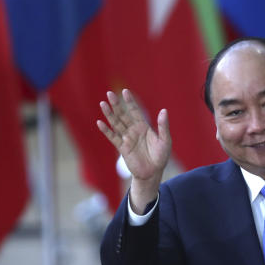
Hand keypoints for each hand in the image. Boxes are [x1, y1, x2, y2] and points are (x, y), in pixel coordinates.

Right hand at [97, 89, 170, 211]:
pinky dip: (106, 130)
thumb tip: (164, 110)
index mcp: (144, 127)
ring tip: (102, 104)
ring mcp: (127, 138)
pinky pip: (113, 137)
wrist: (153, 173)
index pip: (135, 111)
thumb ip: (163, 126)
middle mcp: (133, 130)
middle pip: (123, 115)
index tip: (125, 92)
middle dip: (116, 104)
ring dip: (109, 114)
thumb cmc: (160, 156)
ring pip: (116, 124)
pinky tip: (100, 123)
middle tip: (109, 93)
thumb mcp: (165, 140)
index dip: (130, 102)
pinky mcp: (122, 148)